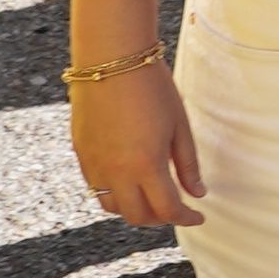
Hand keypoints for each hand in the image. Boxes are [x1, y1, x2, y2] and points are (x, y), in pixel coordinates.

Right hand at [71, 59, 202, 229]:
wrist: (111, 59)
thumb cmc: (151, 87)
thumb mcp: (179, 126)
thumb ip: (188, 165)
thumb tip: (197, 193)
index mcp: (146, 166)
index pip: (167, 210)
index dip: (186, 218)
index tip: (198, 216)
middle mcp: (116, 172)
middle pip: (137, 216)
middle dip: (160, 218)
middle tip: (176, 207)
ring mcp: (94, 164)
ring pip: (112, 207)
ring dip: (134, 209)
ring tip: (152, 196)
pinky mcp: (80, 153)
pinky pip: (96, 187)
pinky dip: (114, 193)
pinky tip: (129, 180)